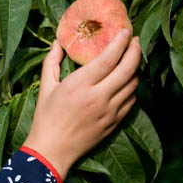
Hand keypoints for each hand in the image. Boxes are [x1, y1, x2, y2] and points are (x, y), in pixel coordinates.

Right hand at [23, 30, 141, 179]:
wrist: (53, 150)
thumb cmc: (46, 117)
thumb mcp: (46, 87)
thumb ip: (52, 61)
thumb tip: (58, 42)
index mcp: (79, 85)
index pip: (108, 58)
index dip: (120, 42)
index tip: (125, 31)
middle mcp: (98, 97)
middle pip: (127, 69)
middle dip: (135, 51)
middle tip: (135, 41)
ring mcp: (109, 111)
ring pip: (133, 84)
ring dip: (135, 69)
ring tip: (132, 59)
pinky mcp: (114, 123)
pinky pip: (131, 100)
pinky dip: (132, 88)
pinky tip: (128, 81)